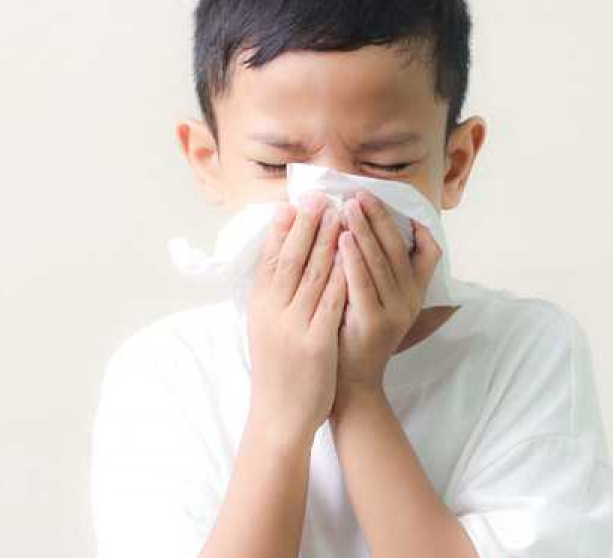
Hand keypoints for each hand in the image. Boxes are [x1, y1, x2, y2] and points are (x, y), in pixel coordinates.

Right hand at [246, 193, 347, 444]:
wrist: (279, 415)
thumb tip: (281, 260)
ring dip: (327, 241)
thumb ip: (274, 296)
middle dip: (306, 225)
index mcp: (259, 306)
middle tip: (319, 196)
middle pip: (291, 259)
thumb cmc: (277, 370)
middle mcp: (272, 312)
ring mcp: (292, 326)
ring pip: (313, 275)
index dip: (282, 229)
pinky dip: (342, 275)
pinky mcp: (314, 343)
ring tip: (339, 214)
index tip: (293, 202)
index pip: (270, 259)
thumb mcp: (266, 327)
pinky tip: (352, 255)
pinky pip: (331, 302)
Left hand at [334, 190, 441, 399]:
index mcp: (414, 293)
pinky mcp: (374, 322)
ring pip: (381, 261)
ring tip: (349, 206)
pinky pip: (364, 282)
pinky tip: (341, 239)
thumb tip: (365, 230)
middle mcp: (410, 300)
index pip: (429, 251)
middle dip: (379, 216)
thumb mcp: (376, 302)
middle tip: (360, 192)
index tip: (394, 199)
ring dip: (365, 229)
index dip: (416, 224)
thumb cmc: (355, 336)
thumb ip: (377, 273)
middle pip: (398, 248)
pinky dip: (354, 258)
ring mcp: (394, 312)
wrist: (351, 384)